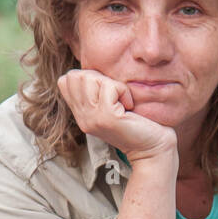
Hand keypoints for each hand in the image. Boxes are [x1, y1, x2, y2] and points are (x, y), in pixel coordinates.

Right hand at [57, 69, 177, 166]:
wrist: (152, 148)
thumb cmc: (137, 122)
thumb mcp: (110, 105)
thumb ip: (96, 91)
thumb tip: (90, 71)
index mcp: (81, 114)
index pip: (65, 80)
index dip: (86, 77)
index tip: (107, 92)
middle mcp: (82, 117)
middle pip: (75, 76)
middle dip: (98, 77)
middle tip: (115, 95)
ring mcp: (92, 119)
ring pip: (89, 78)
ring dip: (111, 83)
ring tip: (122, 100)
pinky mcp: (106, 118)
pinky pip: (109, 87)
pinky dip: (123, 91)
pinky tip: (129, 105)